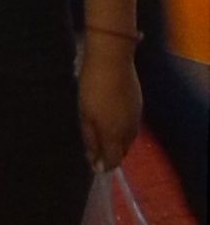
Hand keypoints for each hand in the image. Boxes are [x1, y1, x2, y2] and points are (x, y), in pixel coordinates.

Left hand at [77, 42, 141, 170]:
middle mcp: (130, 129)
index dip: (104, 165)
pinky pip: (132, 125)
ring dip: (117, 141)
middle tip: (95, 149)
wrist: (111, 60)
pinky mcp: (139, 104)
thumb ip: (91, 140)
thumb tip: (95, 162)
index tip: (93, 164)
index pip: (114, 160)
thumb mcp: (85, 115)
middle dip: (111, 154)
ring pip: (129, 138)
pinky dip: (123, 129)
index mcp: (115, 134)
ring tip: (102, 134)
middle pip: (123, 151)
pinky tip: (111, 119)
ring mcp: (137, 116)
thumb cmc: (92, 87)